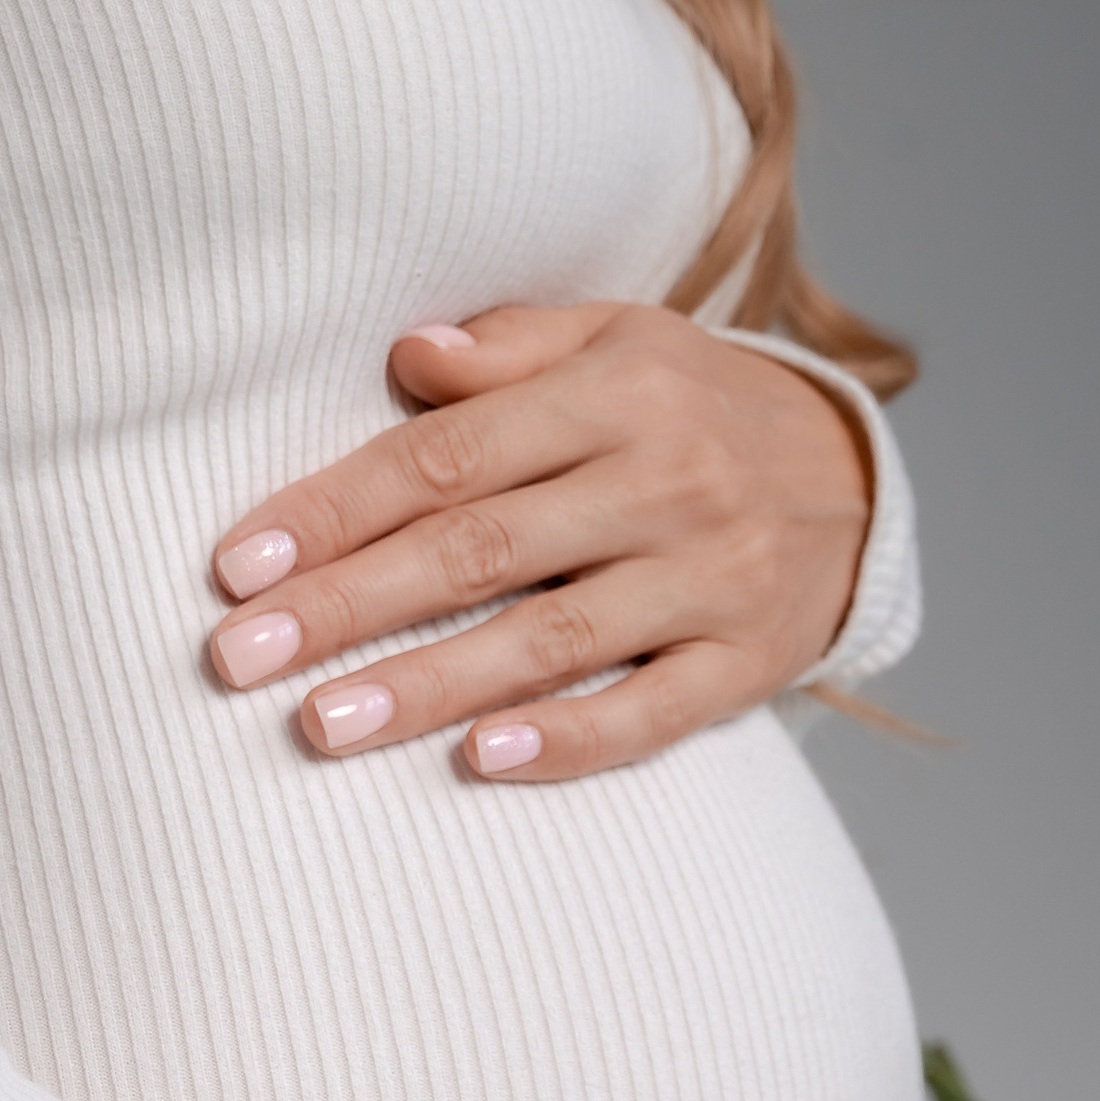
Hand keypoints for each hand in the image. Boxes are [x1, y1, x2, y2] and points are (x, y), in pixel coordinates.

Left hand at [207, 301, 872, 778]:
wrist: (859, 480)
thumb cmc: (697, 408)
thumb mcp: (621, 340)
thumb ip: (512, 346)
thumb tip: (411, 357)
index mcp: (619, 394)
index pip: (449, 456)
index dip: (337, 510)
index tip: (240, 565)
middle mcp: (668, 483)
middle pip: (483, 549)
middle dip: (350, 605)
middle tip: (241, 655)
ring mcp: (712, 578)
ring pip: (551, 638)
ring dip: (429, 684)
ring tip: (324, 723)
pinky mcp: (749, 661)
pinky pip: (650, 711)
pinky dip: (566, 739)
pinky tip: (481, 760)